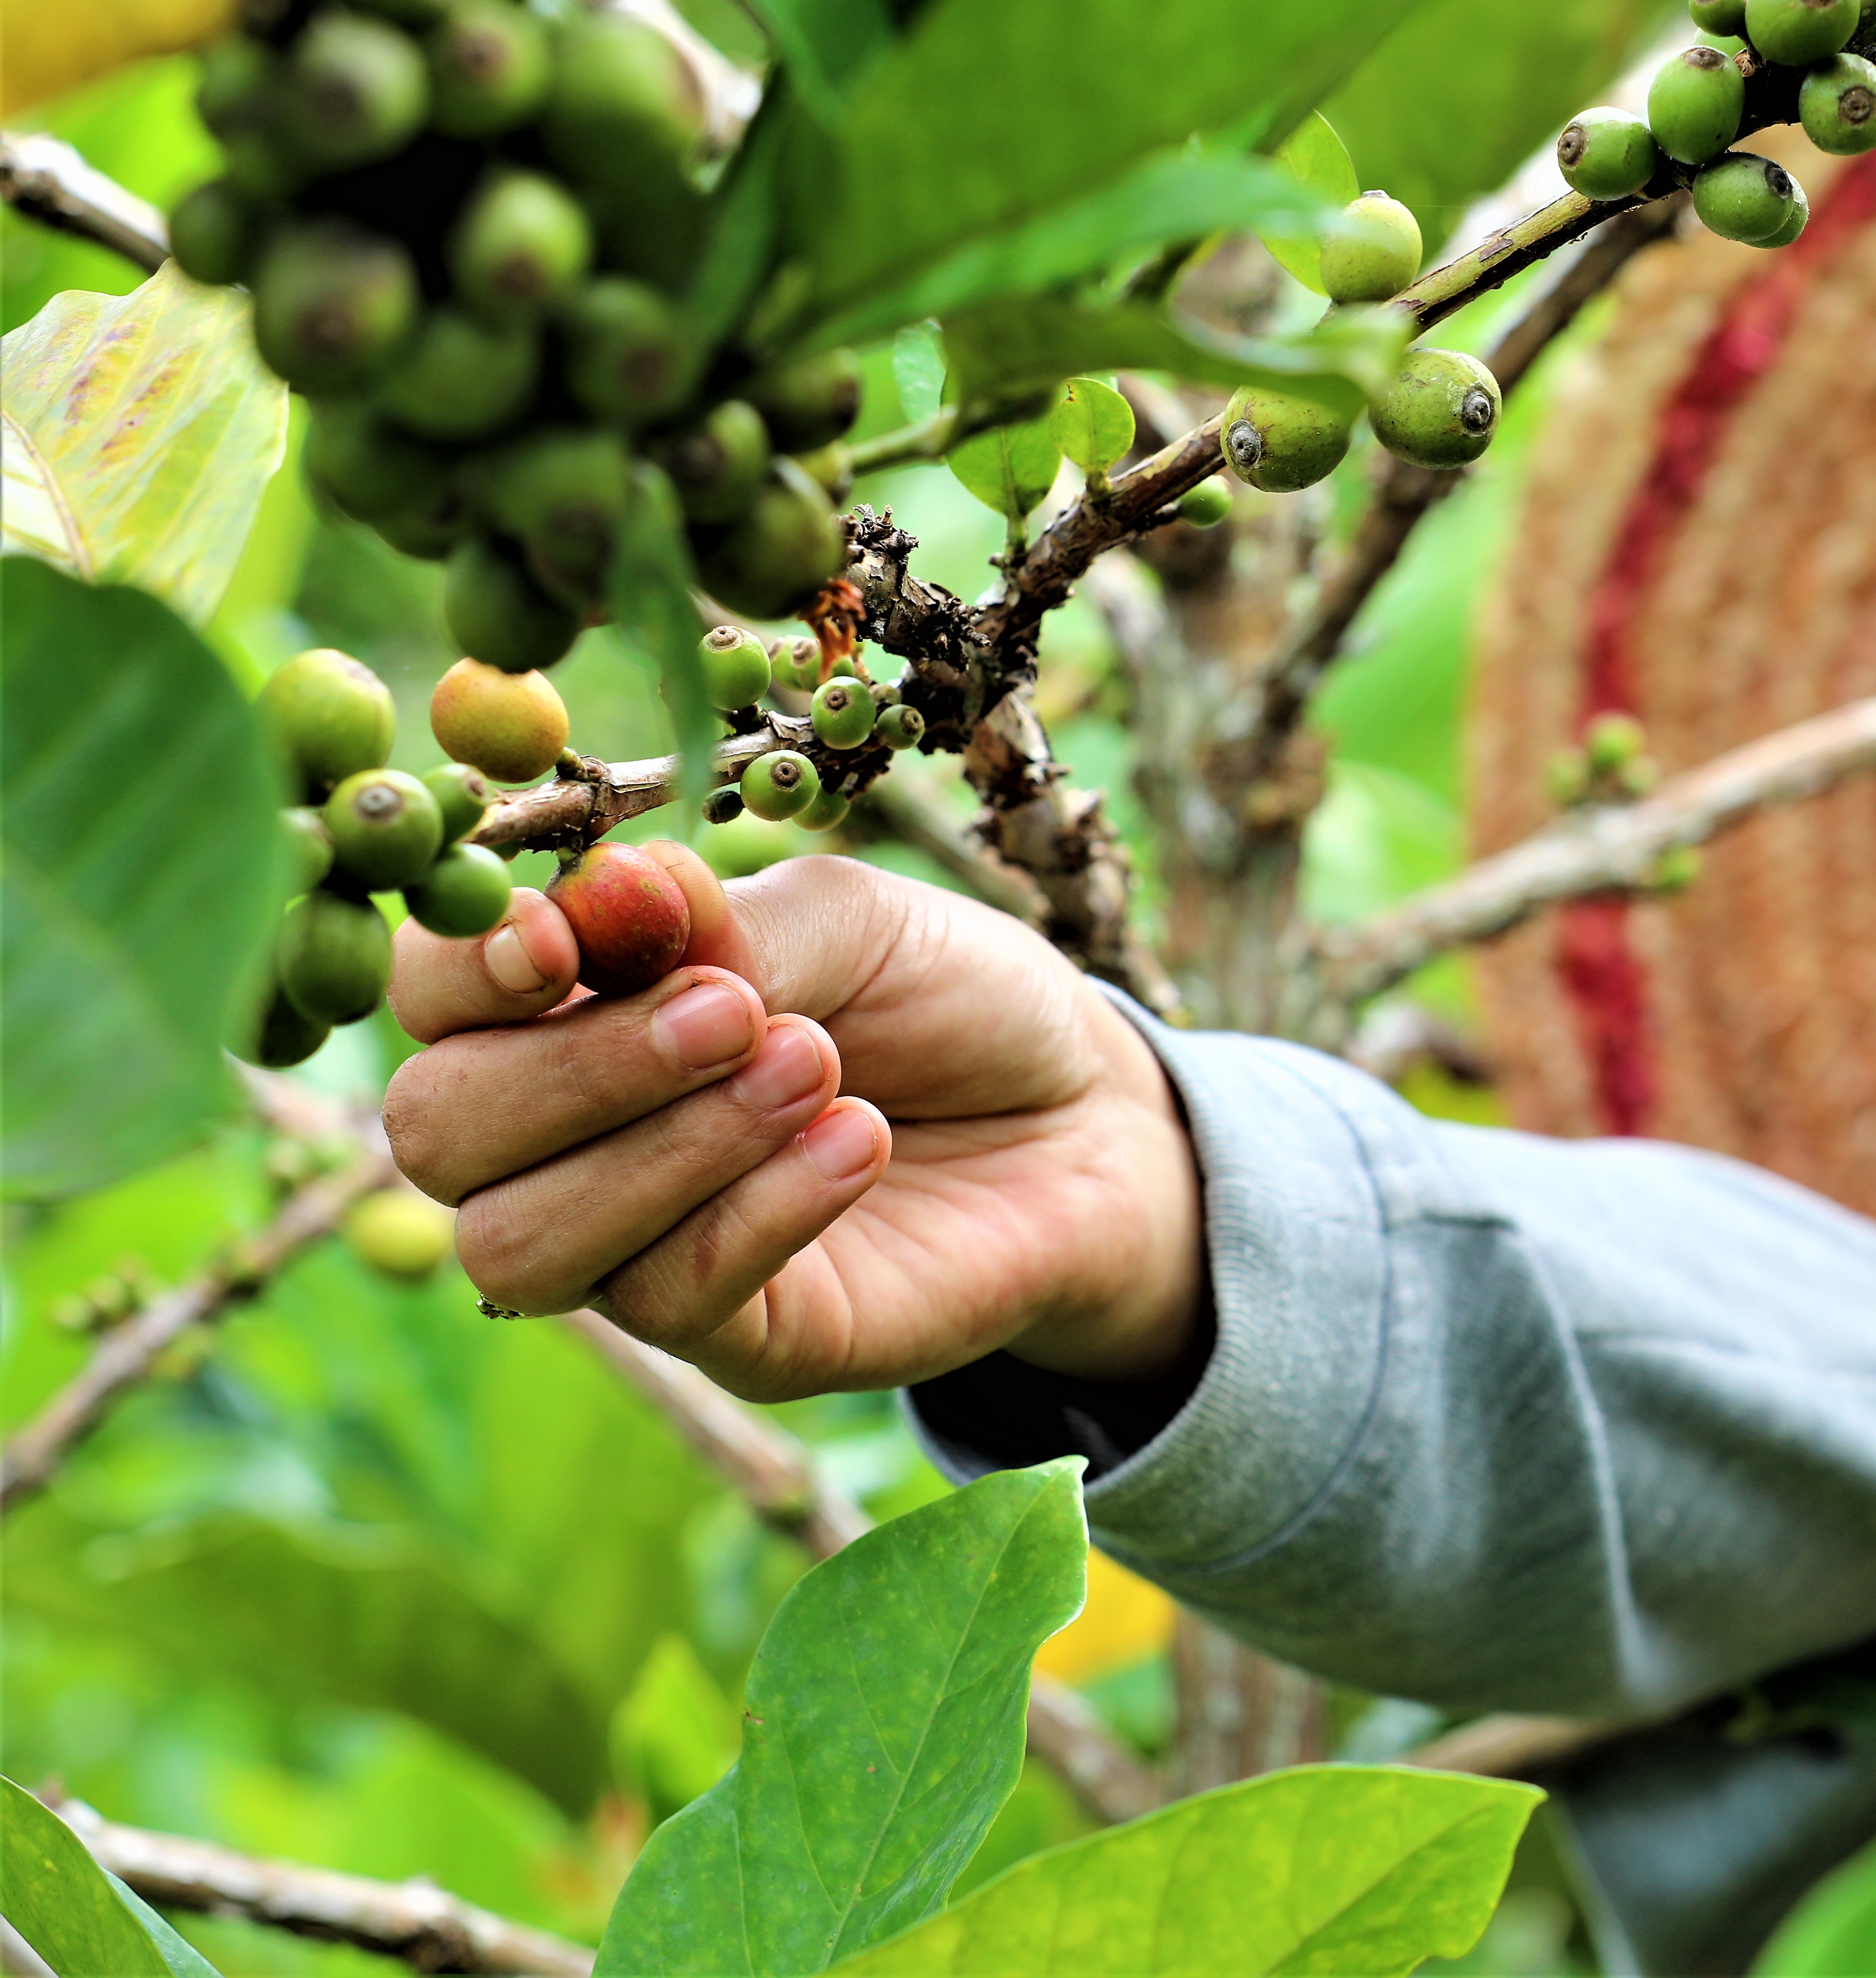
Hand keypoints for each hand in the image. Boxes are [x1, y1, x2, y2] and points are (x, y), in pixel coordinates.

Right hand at [383, 843, 1201, 1402]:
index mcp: (571, 1007)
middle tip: (736, 1011)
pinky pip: (671, 1297)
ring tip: (814, 1066)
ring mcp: (637, 1251)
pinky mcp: (736, 1339)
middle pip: (439, 1132)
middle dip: (573, 1069)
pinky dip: (761, 1208)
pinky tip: (859, 1138)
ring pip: (522, 1242)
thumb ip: (725, 915)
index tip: (561, 942)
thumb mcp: (854, 918)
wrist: (1086, 1120)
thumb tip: (607, 895)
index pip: (429, 997)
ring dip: (664, 1148)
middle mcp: (567, 1139)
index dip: (462, 971)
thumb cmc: (951, 1001)